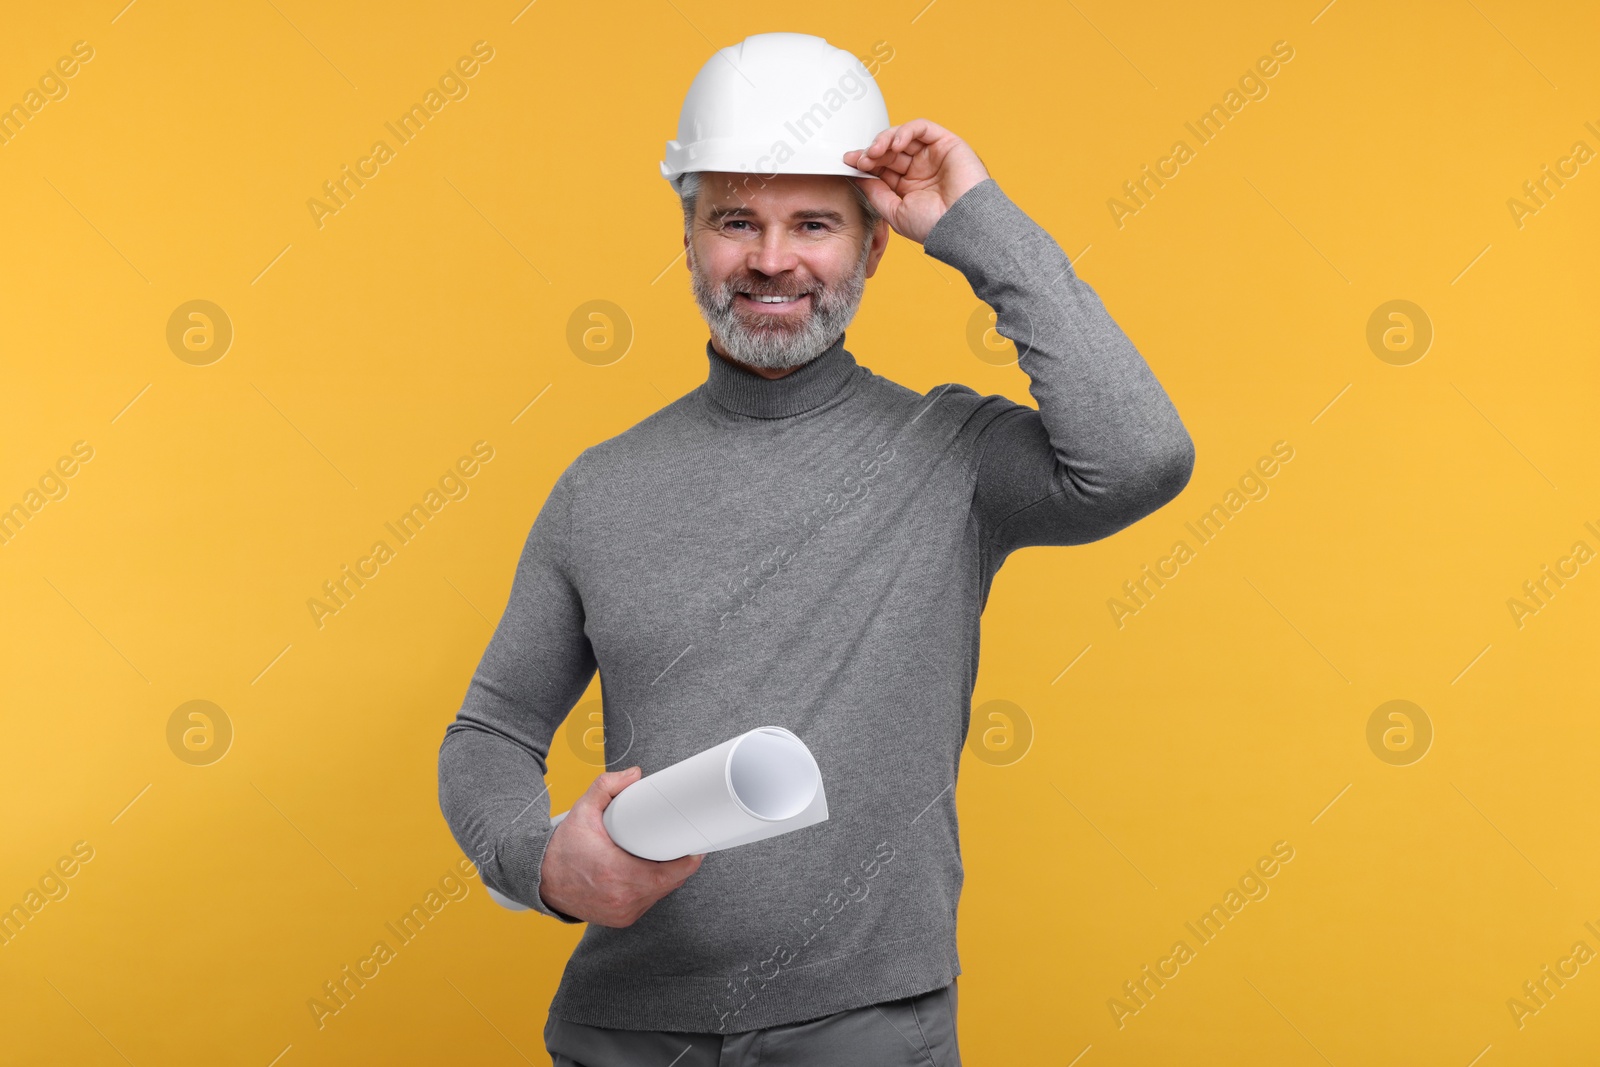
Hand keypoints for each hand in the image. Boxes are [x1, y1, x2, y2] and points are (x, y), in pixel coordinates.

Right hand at [537, 766, 704, 926]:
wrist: (538, 879)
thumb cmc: (562, 847)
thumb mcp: (582, 811)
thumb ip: (607, 787)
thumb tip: (635, 774)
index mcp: (617, 874)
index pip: (670, 874)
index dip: (688, 861)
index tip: (695, 846)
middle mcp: (622, 899)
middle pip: (670, 884)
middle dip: (679, 865)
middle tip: (681, 844)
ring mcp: (622, 913)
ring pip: (660, 895)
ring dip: (667, 878)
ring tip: (667, 857)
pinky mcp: (619, 919)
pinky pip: (647, 903)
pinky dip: (652, 890)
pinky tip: (651, 874)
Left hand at [843, 118, 989, 244]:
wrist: (962, 226)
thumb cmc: (934, 226)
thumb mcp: (894, 212)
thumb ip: (876, 192)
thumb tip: (858, 176)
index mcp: (909, 186)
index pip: (882, 167)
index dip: (865, 162)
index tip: (849, 162)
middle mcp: (920, 169)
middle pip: (889, 151)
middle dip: (872, 152)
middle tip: (860, 159)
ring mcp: (933, 155)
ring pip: (902, 136)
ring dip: (884, 140)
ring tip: (874, 152)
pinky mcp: (946, 143)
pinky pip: (921, 128)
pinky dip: (904, 132)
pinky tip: (894, 145)